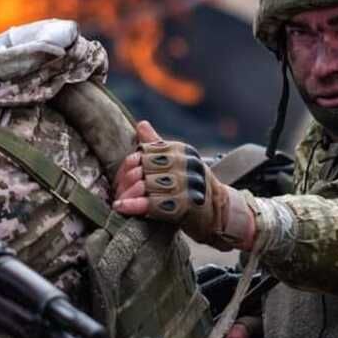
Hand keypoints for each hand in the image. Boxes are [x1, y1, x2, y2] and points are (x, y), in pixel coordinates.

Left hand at [113, 121, 256, 250]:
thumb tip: (141, 124)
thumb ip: (158, 146)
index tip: (121, 177)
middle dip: (127, 180)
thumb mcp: (179, 162)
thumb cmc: (192, 187)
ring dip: (128, 195)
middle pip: (145, 167)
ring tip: (118, 201)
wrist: (221, 213)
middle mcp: (186, 164)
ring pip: (147, 185)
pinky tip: (121, 207)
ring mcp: (187, 184)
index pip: (146, 151)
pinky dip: (134, 206)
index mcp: (182, 150)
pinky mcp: (186, 205)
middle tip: (117, 191)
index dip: (129, 165)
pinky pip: (153, 203)